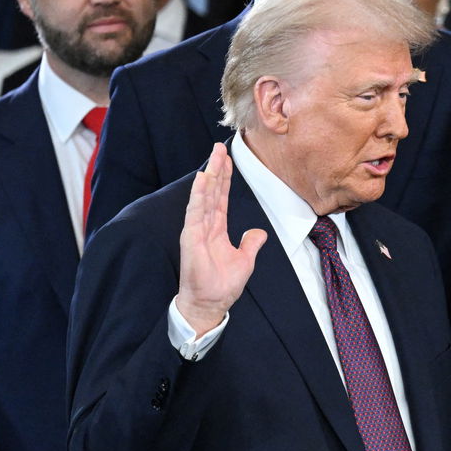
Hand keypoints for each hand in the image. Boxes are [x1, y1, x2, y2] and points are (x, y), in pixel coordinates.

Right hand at [177, 144, 265, 335]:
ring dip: (210, 175)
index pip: (221, 197)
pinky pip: (196, 211)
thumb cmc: (222, 285)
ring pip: (204, 196)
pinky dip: (200, 194)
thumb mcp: (245, 261)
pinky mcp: (192, 238)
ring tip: (215, 156)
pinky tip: (204, 178)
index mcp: (217, 228)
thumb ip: (250, 243)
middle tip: (220, 147)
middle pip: (212, 191)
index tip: (227, 159)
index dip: (225, 178)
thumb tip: (259, 233)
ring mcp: (197, 230)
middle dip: (217, 169)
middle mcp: (205, 225)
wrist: (210, 304)